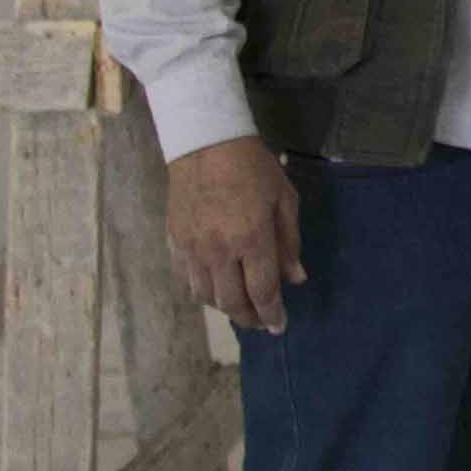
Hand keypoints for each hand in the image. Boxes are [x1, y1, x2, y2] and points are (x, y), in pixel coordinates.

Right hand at [166, 135, 304, 334]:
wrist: (205, 143)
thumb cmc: (254, 168)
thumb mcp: (284, 199)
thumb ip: (289, 242)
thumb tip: (296, 279)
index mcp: (251, 239)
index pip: (263, 291)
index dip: (272, 314)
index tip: (279, 327)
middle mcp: (219, 251)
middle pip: (232, 302)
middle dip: (249, 318)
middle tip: (261, 322)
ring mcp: (192, 249)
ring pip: (206, 296)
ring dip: (225, 307)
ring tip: (241, 307)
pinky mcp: (174, 242)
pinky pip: (186, 279)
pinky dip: (202, 291)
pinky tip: (215, 288)